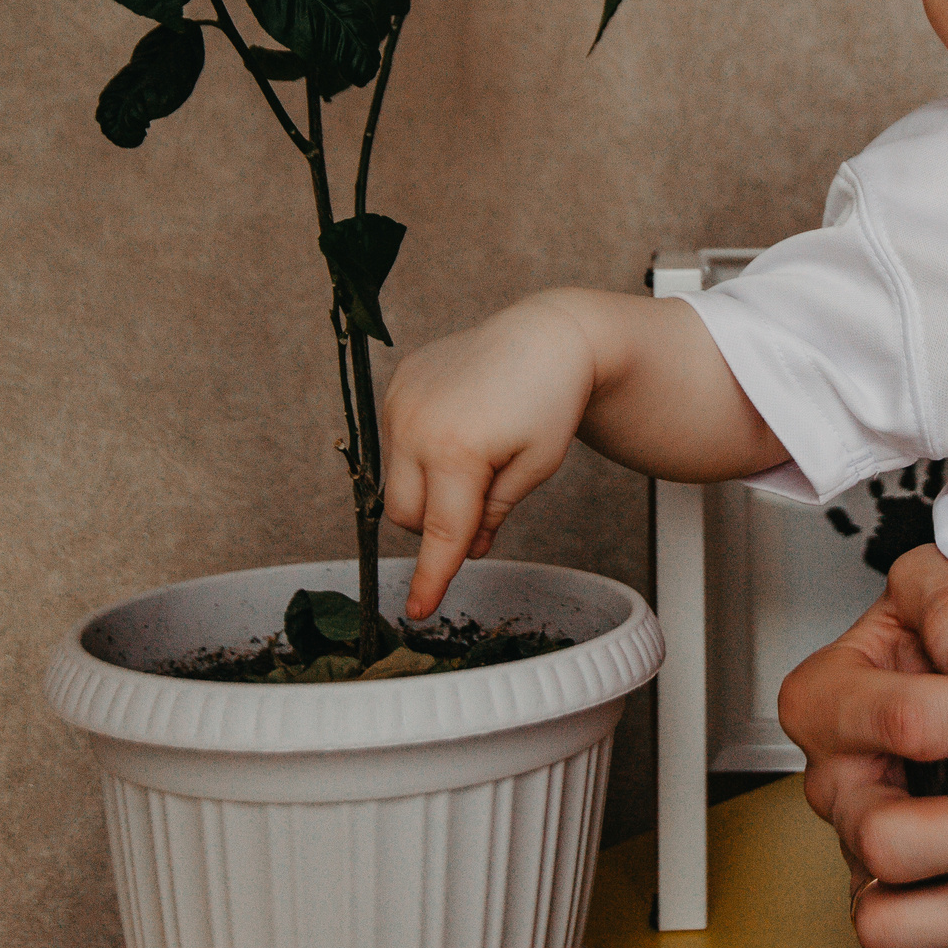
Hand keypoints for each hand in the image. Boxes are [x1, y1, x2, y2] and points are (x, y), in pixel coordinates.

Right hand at [381, 295, 594, 618]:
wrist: (547, 335)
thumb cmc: (551, 401)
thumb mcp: (535, 468)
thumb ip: (494, 514)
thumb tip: (467, 550)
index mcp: (457, 451)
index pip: (441, 532)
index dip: (432, 577)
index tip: (416, 611)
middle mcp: (416, 425)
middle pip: (408, 514)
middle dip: (439, 523)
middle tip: (485, 496)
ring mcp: (401, 402)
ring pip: (397, 482)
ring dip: (429, 487)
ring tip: (477, 454)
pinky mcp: (398, 385)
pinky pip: (396, 443)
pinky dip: (422, 452)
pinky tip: (461, 426)